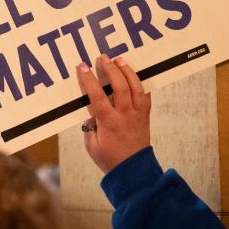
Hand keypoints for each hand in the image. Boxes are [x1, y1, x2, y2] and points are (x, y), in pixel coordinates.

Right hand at [76, 55, 150, 172]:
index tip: (83, 67)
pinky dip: (140, 83)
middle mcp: (124, 115)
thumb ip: (90, 125)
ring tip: (119, 59)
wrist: (133, 171)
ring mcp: (137, 114)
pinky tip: (134, 75)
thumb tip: (91, 109)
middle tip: (102, 57)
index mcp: (109, 123)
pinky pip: (145, 95)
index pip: (97, 96)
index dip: (89, 80)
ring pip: (135, 87)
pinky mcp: (145, 115)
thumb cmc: (109, 159)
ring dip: (127, 71)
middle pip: (119, 87)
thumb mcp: (91, 145)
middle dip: (110, 69)